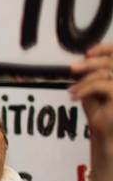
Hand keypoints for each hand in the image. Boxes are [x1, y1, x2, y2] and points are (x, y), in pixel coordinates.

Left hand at [71, 43, 112, 162]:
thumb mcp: (93, 88)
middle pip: (111, 62)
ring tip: (72, 91)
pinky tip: (74, 97)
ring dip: (84, 81)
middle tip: (72, 68)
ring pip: (104, 73)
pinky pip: (101, 85)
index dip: (105, 49)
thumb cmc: (100, 110)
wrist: (104, 132)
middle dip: (89, 63)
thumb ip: (93, 73)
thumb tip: (85, 59)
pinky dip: (84, 89)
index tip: (88, 52)